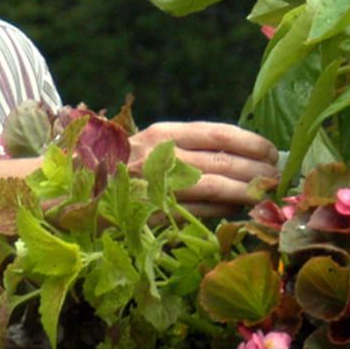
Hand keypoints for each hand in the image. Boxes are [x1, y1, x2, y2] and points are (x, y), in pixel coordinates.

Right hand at [129, 121, 280, 220]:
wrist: (72, 191)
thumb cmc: (119, 166)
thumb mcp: (151, 147)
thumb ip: (188, 150)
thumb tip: (239, 159)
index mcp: (163, 134)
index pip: (218, 134)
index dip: (251, 143)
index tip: (271, 151)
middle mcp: (162, 157)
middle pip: (223, 162)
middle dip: (257, 171)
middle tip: (277, 177)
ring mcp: (158, 187)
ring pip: (215, 188)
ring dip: (247, 192)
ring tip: (266, 194)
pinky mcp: (155, 215)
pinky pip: (198, 212)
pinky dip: (222, 210)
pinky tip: (237, 209)